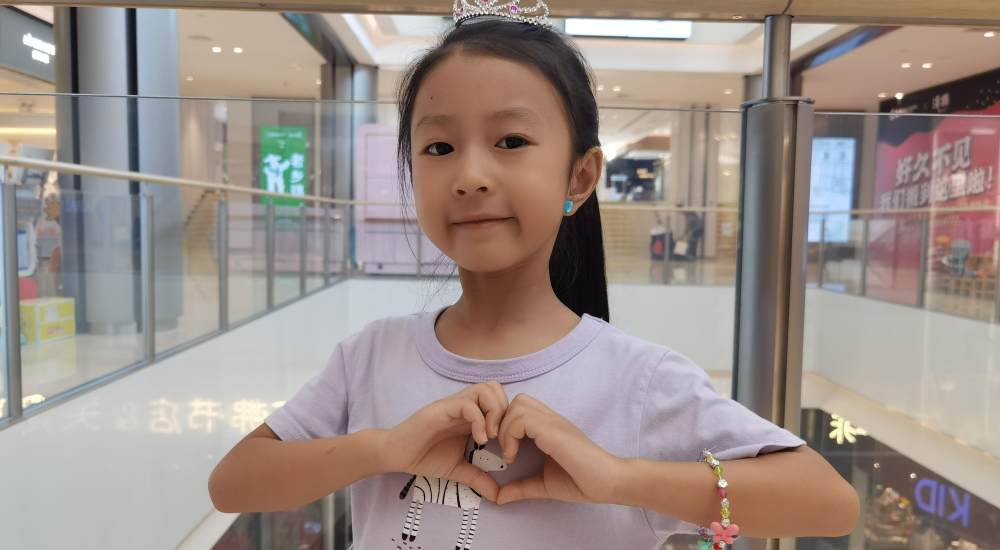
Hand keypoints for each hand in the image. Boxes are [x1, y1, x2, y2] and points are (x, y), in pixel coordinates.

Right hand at [374, 381, 507, 501]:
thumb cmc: (424, 457)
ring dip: (495, 412)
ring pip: (484, 389)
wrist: (395, 455)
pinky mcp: (441, 409)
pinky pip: (467, 404)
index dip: (508, 418)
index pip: (498, 399)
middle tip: (500, 438)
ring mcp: (452, 406)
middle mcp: (464, 406)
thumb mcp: (457, 470)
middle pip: (495, 387)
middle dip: (505, 411)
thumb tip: (497, 496)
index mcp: (470, 416)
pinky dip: (479, 420)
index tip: (507, 445)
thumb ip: (478, 479)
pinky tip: (479, 440)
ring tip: (491, 437)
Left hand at [495, 393, 623, 504]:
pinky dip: (511, 436)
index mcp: (549, 427)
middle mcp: (551, 419)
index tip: (505, 450)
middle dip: (502, 422)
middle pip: (518, 400)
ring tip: (509, 455)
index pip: (522, 407)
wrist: (607, 484)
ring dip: (505, 430)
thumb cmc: (581, 482)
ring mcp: (554, 423)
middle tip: (503, 449)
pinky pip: (523, 420)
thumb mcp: (544, 484)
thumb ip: (522, 488)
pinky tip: (513, 456)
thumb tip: (499, 497)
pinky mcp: (555, 432)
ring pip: (518, 406)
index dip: (507, 424)